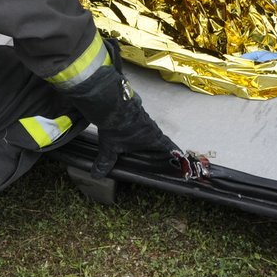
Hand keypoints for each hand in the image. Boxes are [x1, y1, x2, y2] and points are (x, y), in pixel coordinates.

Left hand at [64, 40, 177, 177]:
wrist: (110, 101)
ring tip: (140, 142)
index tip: (180, 155)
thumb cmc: (116, 127)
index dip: (174, 151)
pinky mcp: (135, 107)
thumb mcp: (110, 147)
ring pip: (148, 127)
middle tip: (158, 153)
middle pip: (158, 137)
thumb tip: (96, 175)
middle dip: (158, 145)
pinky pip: (140, 118)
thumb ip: (105, 161)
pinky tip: (128, 128)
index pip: (168, 146)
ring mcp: (144, 115)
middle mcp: (151, 126)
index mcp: (152, 137)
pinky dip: (137, 125)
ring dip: (146, 134)